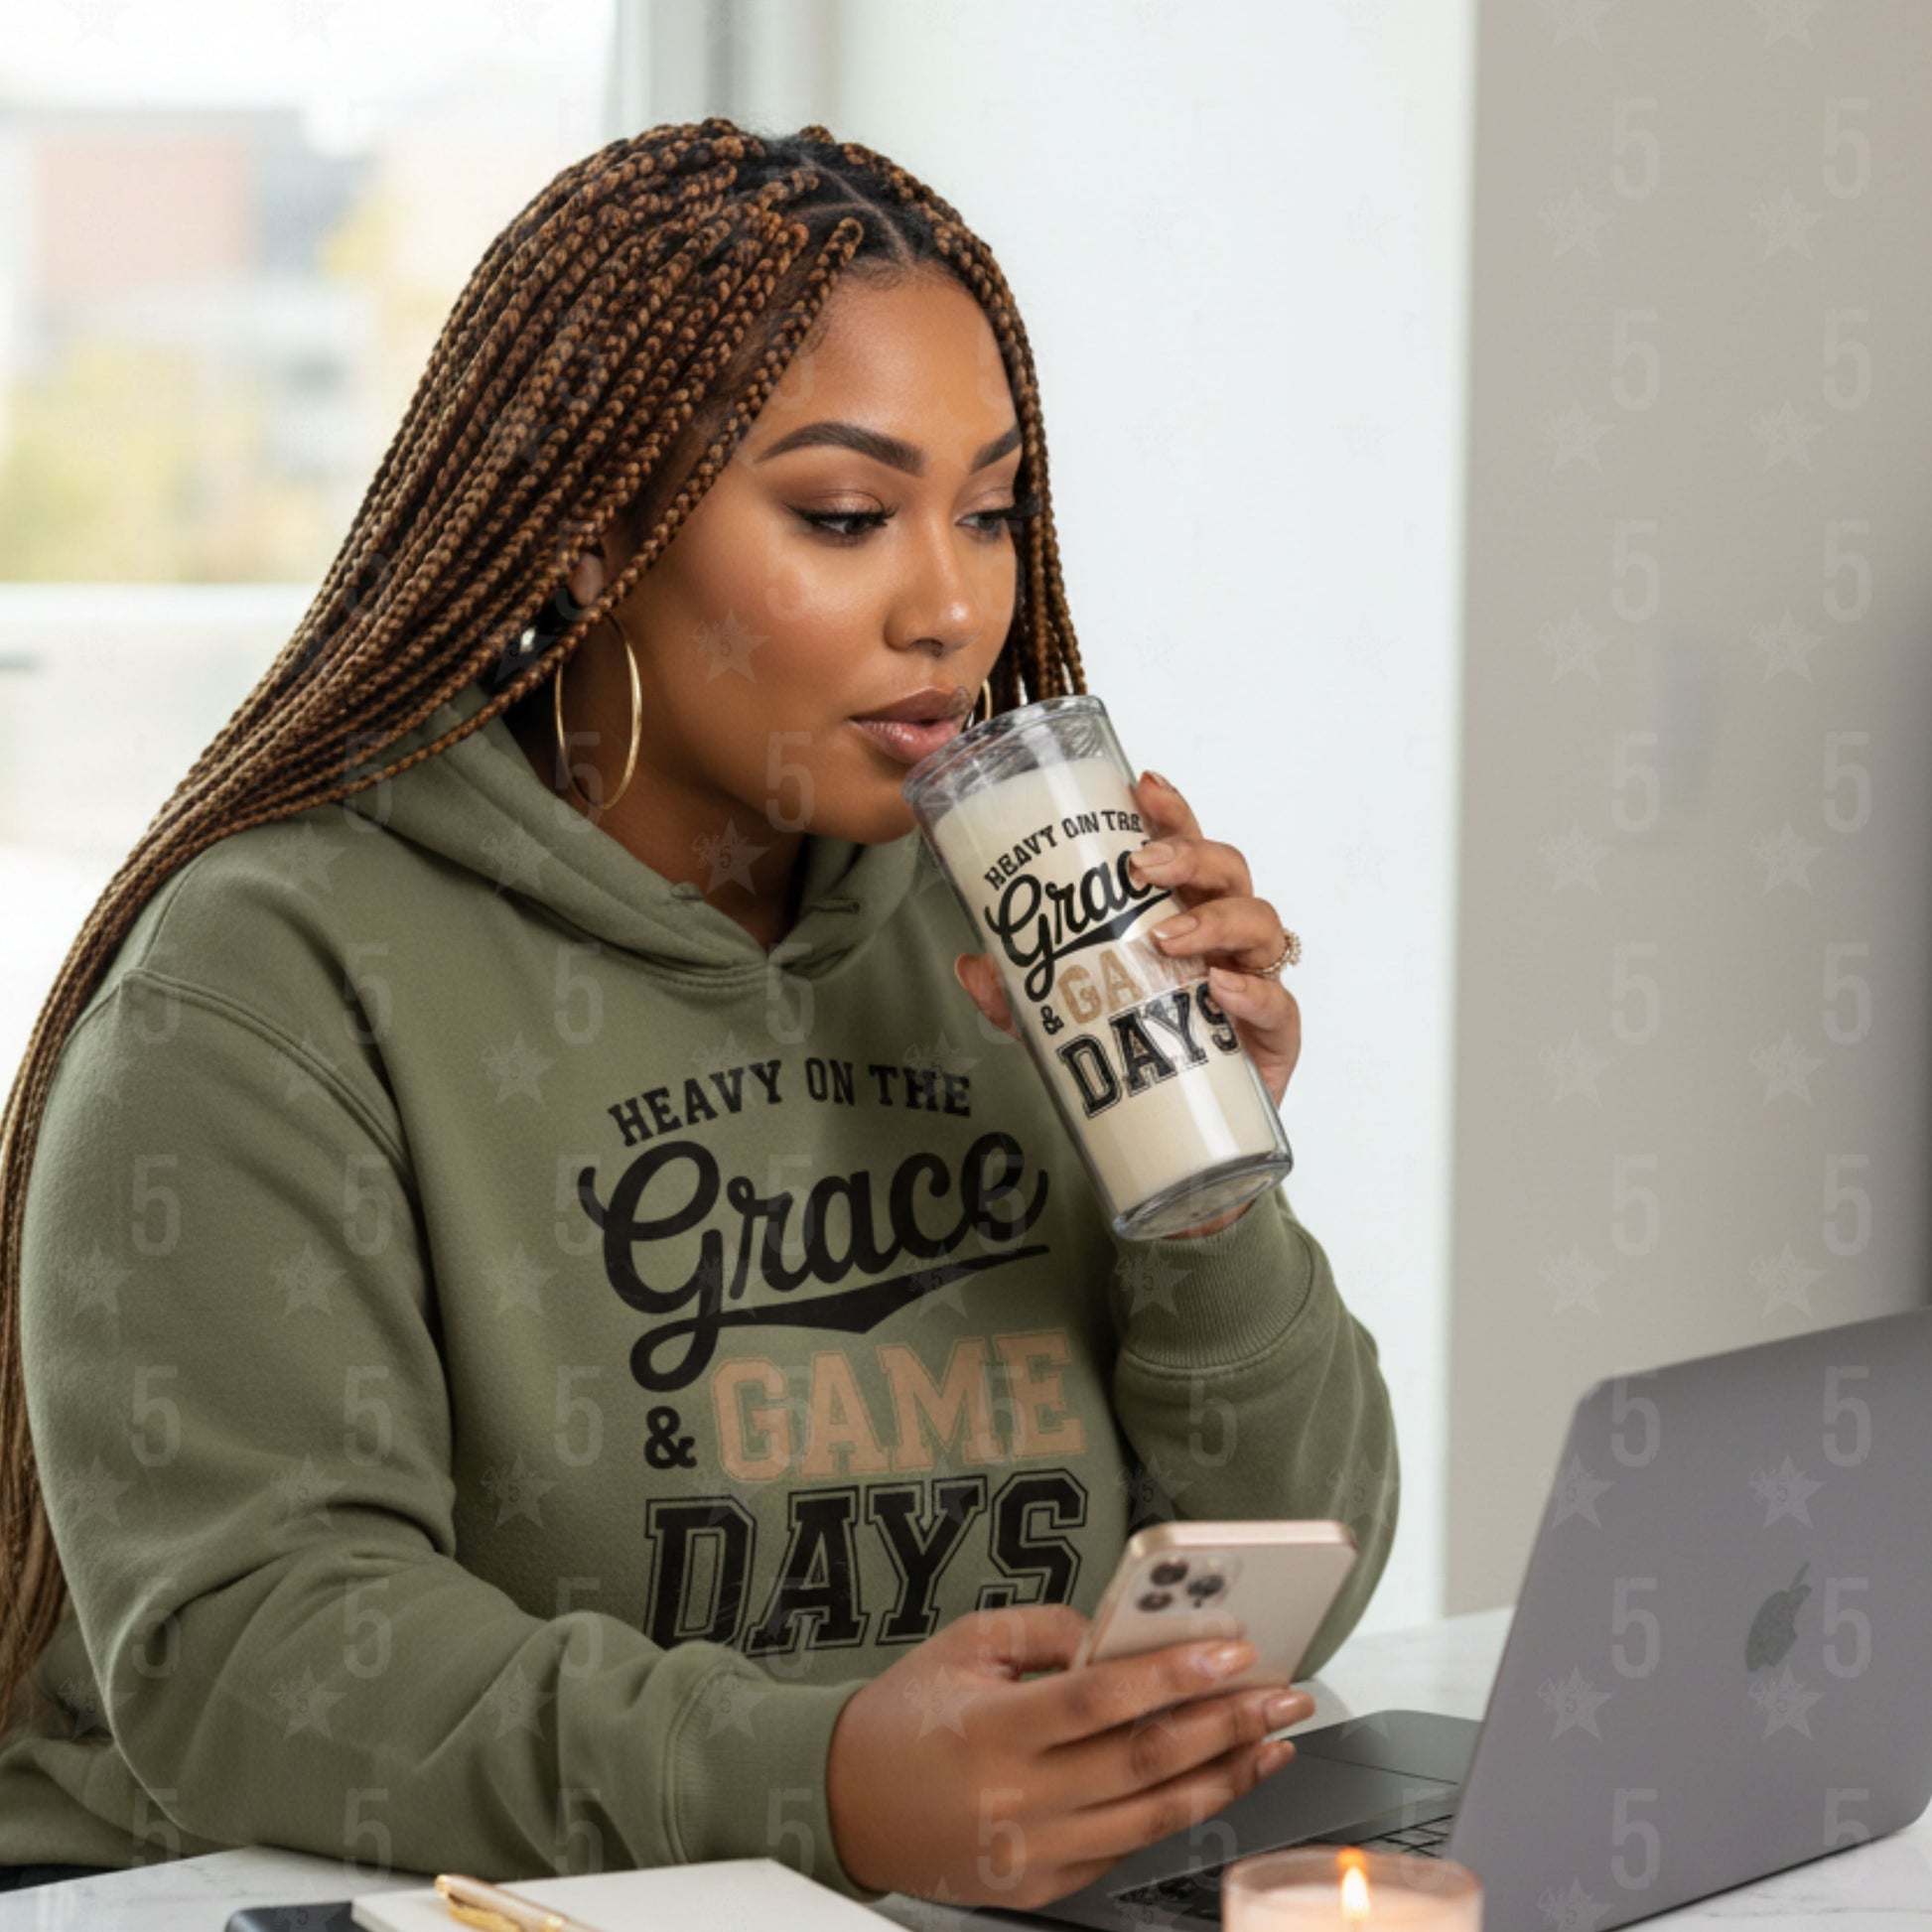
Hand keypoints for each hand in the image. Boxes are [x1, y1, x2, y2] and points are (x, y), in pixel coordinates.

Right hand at [824, 1603, 1313, 1908]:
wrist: (844, 1804)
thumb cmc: (902, 1715)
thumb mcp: (963, 1646)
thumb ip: (1043, 1631)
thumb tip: (1118, 1630)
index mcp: (992, 1730)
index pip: (1099, 1701)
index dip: (1170, 1676)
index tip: (1229, 1652)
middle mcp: (1017, 1800)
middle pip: (1143, 1762)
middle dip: (1226, 1724)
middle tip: (1282, 1694)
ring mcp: (1033, 1852)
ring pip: (1151, 1817)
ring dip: (1225, 1777)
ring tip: (1273, 1741)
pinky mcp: (1042, 1885)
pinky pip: (1127, 1848)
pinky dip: (1181, 1814)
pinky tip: (1217, 1782)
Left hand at [955, 773, 1299, 1109]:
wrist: (1183, 1141)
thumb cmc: (1143, 1055)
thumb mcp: (1070, 1022)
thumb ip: (1024, 997)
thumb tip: (972, 965)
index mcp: (1182, 914)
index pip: (1185, 846)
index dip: (1171, 811)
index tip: (1142, 785)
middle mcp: (1224, 940)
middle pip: (1228, 870)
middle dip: (1189, 855)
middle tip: (1142, 867)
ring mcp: (1254, 982)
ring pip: (1261, 924)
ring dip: (1215, 920)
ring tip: (1166, 938)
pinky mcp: (1274, 1037)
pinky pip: (1280, 1004)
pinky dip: (1252, 992)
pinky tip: (1219, 990)